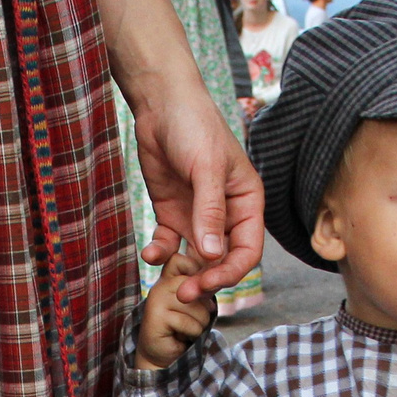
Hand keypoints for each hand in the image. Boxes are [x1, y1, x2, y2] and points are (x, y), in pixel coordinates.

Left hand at [64, 0, 266, 304]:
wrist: (160, 103)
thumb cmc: (194, 125)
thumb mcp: (207, 168)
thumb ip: (210, 211)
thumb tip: (214, 255)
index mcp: (246, 202)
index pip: (247, 250)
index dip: (230, 272)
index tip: (206, 282)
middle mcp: (226, 212)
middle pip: (223, 260)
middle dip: (207, 279)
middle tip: (185, 293)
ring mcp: (199, 214)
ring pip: (197, 257)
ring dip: (184, 272)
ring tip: (167, 282)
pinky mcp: (173, 211)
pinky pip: (171, 243)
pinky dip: (162, 253)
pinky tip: (149, 253)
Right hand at [135, 243, 215, 369]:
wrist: (165, 355)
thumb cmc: (184, 328)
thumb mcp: (197, 304)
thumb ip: (203, 289)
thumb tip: (213, 283)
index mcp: (171, 277)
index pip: (184, 260)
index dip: (198, 274)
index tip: (198, 292)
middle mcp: (161, 284)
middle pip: (199, 287)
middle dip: (204, 309)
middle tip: (190, 319)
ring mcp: (157, 299)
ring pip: (197, 307)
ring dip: (199, 324)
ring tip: (185, 328)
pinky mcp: (156, 316)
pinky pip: (189, 324)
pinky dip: (192, 334)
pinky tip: (180, 336)